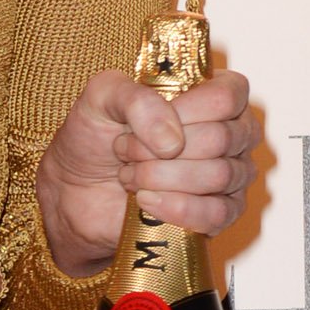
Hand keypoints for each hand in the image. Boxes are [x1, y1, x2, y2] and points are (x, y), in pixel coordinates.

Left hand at [37, 67, 258, 277]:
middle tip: (125, 151)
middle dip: (159, 148)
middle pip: (221, 138)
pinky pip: (217, 213)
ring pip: (218, 176)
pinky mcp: (220, 214)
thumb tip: (172, 141)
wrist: (76, 190)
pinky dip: (177, 208)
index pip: (227, 97)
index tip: (141, 121)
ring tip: (129, 175)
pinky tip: (146, 201)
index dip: (184, 111)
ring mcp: (232, 175)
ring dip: (160, 177)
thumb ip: (136, 98)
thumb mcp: (101, 98)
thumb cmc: (96, 138)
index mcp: (215, 95)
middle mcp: (233, 133)